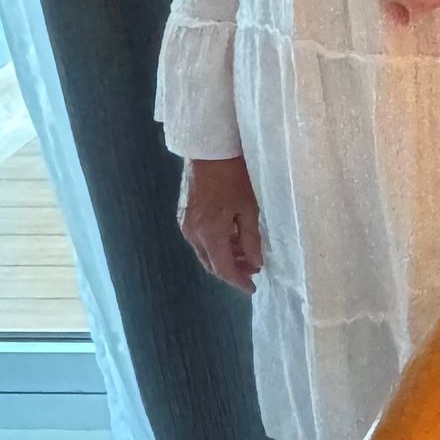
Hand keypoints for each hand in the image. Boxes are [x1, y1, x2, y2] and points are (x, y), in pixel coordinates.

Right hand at [180, 155, 262, 292]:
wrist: (209, 151)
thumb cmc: (234, 177)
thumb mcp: (249, 209)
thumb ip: (251, 240)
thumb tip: (255, 264)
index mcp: (209, 233)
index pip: (224, 268)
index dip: (239, 281)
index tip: (252, 288)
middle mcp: (192, 234)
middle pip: (212, 263)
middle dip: (233, 271)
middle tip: (252, 272)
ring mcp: (185, 225)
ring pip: (206, 252)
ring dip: (225, 258)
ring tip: (246, 255)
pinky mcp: (184, 216)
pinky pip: (200, 240)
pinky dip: (216, 245)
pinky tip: (232, 240)